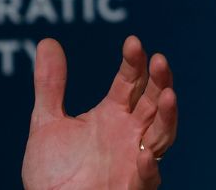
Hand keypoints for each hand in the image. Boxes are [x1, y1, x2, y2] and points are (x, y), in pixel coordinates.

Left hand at [21, 36, 176, 189]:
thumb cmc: (54, 170)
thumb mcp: (47, 120)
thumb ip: (50, 84)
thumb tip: (47, 41)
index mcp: (111, 116)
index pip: (129, 83)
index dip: (133, 63)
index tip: (133, 41)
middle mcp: (128, 134)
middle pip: (152, 102)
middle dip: (158, 81)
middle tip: (158, 59)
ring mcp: (134, 158)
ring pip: (161, 133)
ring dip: (167, 114)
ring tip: (168, 93)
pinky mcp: (134, 183)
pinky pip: (149, 172)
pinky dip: (151, 160)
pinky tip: (147, 151)